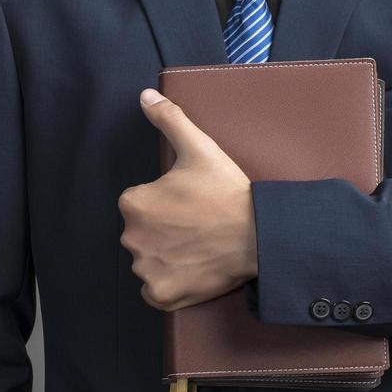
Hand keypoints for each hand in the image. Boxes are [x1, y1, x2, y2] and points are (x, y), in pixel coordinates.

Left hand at [119, 88, 258, 310]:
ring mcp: (146, 269)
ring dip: (167, 257)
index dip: (167, 203)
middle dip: (164, 231)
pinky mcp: (161, 295)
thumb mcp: (198, 147)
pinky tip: (192, 269)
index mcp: (133, 203)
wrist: (260, 234)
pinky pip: (155, 292)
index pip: (140, 204)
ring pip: (149, 261)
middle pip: (142, 233)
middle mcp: (131, 238)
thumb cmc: (227, 191)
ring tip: (199, 247)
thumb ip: (168, 119)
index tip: (192, 204)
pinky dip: (169, 284)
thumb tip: (144, 96)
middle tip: (198, 225)